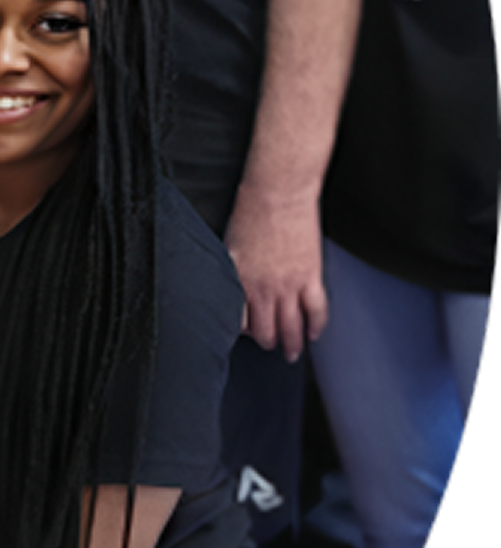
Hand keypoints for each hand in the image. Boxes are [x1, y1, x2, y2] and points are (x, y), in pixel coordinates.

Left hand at [223, 182, 327, 360]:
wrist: (277, 193)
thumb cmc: (250, 212)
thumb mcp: (229, 246)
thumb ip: (233, 270)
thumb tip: (232, 286)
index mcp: (240, 281)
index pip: (239, 321)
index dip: (242, 331)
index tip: (245, 334)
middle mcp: (263, 289)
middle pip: (265, 330)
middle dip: (267, 342)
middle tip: (270, 346)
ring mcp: (289, 285)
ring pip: (291, 327)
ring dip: (292, 344)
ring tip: (292, 353)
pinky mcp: (311, 276)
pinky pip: (316, 310)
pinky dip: (316, 326)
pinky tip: (315, 334)